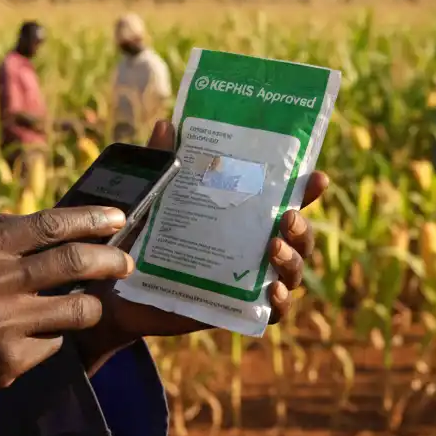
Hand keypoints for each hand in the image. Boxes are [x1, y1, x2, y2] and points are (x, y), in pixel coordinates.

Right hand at [0, 207, 135, 435]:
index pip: (50, 224)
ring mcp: (5, 322)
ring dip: (93, 305)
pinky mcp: (12, 360)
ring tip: (93, 304)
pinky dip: (54, 338)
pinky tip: (39, 339)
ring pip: (78, 308)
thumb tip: (47, 223)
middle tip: (125, 262)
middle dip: (111, 260)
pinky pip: (54, 343)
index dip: (91, 219)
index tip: (117, 219)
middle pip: (74, 262)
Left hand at [74, 120, 329, 369]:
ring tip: (274, 249)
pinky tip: (272, 292)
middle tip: (286, 217)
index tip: (317, 177)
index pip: (283, 198)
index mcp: (241, 214)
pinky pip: (273, 311)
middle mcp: (251, 244)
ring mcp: (247, 278)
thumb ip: (163, 163)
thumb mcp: (153, 197)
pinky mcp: (237, 308)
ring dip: (292, 260)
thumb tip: (165, 124)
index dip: (306, 189)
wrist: (118, 288)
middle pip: (297, 235)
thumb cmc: (142, 236)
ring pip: (292, 271)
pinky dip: (280, 302)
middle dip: (302, 227)